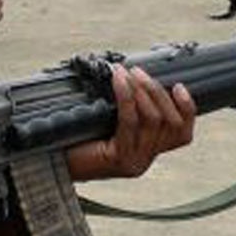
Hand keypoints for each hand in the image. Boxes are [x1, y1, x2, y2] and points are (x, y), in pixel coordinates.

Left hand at [63, 65, 195, 181]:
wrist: (49, 163)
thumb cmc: (72, 141)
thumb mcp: (105, 124)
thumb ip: (126, 111)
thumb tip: (133, 77)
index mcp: (146, 153)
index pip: (182, 135)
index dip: (187, 110)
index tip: (179, 86)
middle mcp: (144, 160)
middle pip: (171, 124)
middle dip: (158, 93)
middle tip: (139, 72)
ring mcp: (134, 162)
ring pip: (153, 121)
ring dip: (143, 91)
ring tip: (128, 73)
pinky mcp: (119, 159)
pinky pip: (129, 122)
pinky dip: (126, 97)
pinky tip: (118, 81)